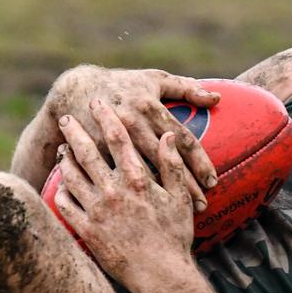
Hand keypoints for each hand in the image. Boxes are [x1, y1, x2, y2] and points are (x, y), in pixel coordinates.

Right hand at [48, 65, 219, 210]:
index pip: (182, 139)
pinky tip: (144, 208)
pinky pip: (115, 175)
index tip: (212, 182)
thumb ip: (187, 88)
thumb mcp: (154, 79)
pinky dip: (131, 192)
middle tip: (202, 205)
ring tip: (179, 213)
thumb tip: (216, 99)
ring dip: (162, 194)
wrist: (75, 89)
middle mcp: (133, 124)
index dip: (200, 162)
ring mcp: (112, 140)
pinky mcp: (95, 151)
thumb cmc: (121, 84)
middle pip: (166, 161)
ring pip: (143, 173)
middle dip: (186, 185)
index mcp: (150, 107)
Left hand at [54, 98, 194, 285]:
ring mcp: (96, 211)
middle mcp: (113, 191)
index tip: (97, 102)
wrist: (159, 276)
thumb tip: (169, 135)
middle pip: (87, 152)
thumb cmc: (173, 237)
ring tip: (61, 150)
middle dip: (74, 132)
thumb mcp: (180, 199)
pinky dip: (61, 191)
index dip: (105, 117)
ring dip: (64, 160)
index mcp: (137, 180)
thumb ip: (172, 165)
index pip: (117, 139)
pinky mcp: (86, 231)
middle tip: (64, 118)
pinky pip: (65, 205)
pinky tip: (61, 185)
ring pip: (71, 176)